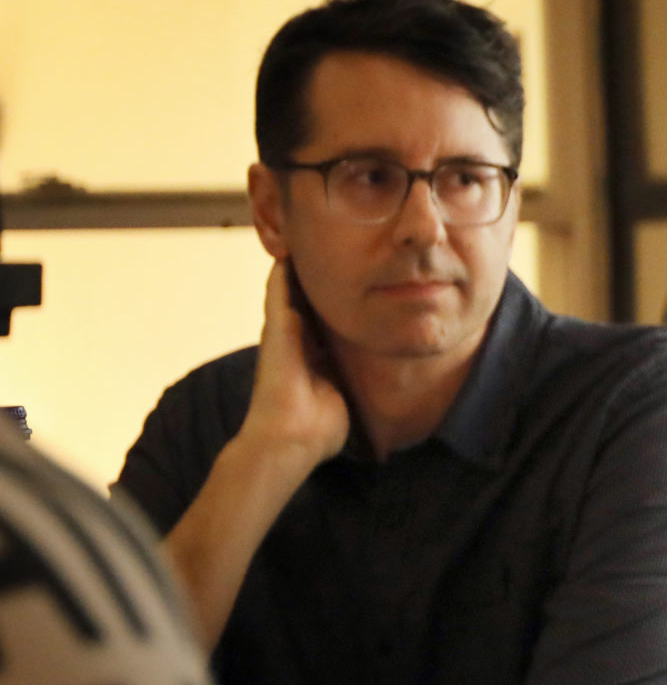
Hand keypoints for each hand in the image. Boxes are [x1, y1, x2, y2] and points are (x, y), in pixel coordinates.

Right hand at [240, 261, 348, 469]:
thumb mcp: (343, 398)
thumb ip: (350, 384)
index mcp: (312, 360)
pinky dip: (282, 274)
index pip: (324, 326)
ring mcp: (282, 336)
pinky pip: (278, 294)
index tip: (351, 286)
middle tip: (323, 252)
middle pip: (306, 305)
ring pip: (288, 295)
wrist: (290, 440)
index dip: (336, 307)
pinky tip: (287, 253)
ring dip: (295, 273)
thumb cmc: (318, 429)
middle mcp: (295, 344)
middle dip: (315, 282)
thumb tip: (372, 378)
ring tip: (301, 244)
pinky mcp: (276, 332)